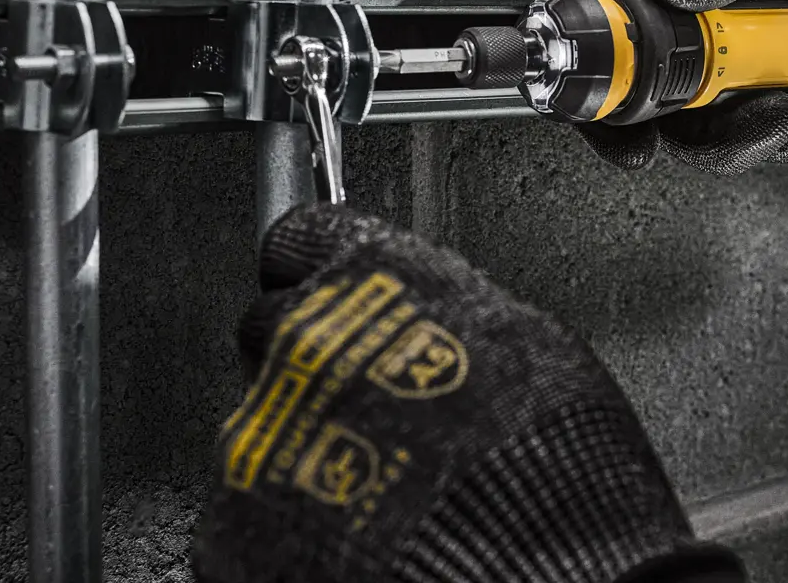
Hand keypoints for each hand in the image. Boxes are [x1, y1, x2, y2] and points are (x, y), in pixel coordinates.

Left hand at [191, 204, 742, 582]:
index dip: (323, 273)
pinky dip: (287, 521)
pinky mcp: (232, 523)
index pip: (302, 239)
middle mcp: (302, 340)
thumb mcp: (527, 338)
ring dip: (304, 443)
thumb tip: (428, 309)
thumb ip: (444, 307)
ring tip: (377, 487)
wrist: (535, 574)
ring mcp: (260, 432)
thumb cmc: (554, 461)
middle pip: (271, 328)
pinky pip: (246, 507)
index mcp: (372, 276)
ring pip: (261, 420)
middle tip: (370, 407)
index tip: (335, 294)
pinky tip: (354, 535)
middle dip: (312, 361)